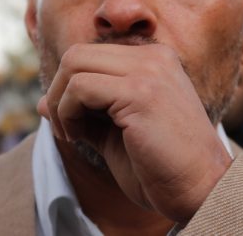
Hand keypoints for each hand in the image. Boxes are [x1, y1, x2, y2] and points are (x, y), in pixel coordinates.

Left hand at [38, 43, 231, 223]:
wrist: (201, 189)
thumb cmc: (161, 166)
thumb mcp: (114, 133)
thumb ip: (83, 112)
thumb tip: (41, 102)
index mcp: (154, 60)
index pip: (91, 54)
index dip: (69, 87)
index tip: (70, 123)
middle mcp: (154, 57)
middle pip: (77, 53)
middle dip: (58, 91)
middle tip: (63, 129)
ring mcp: (149, 71)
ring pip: (74, 63)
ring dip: (59, 103)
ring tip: (70, 135)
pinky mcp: (141, 92)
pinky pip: (80, 88)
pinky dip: (67, 113)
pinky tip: (77, 138)